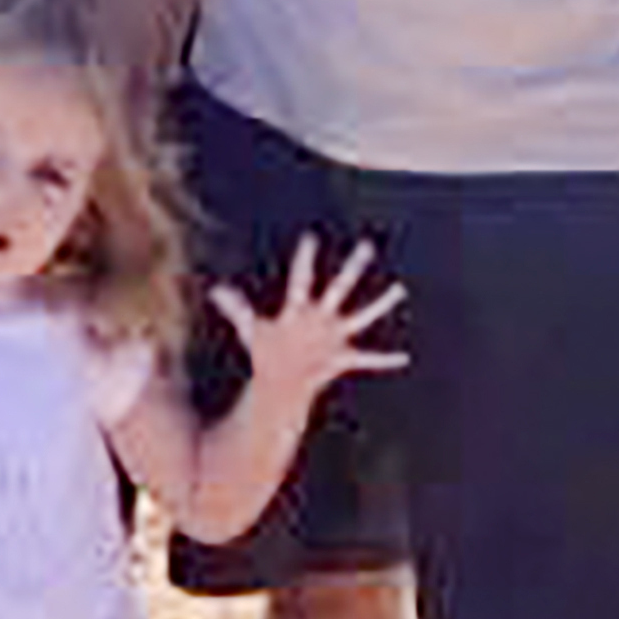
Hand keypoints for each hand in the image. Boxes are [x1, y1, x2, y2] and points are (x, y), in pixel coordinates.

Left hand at [212, 234, 405, 412]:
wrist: (283, 381)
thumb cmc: (268, 352)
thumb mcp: (252, 329)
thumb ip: (237, 309)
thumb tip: (216, 291)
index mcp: (299, 309)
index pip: (302, 279)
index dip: (304, 260)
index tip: (310, 237)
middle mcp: (321, 317)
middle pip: (340, 287)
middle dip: (353, 268)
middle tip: (366, 245)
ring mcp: (334, 336)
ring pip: (362, 316)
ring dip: (380, 305)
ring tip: (398, 289)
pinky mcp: (342, 357)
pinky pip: (368, 358)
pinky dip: (385, 359)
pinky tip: (402, 357)